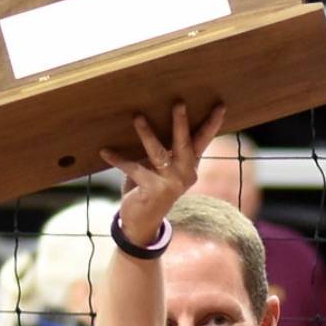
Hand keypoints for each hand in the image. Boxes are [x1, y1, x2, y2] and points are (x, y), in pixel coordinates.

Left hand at [100, 101, 226, 243]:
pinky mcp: (153, 189)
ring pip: (158, 152)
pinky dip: (118, 159)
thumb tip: (151, 116)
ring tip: (138, 117)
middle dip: (181, 122)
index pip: (202, 140)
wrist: (142, 222)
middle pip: (184, 143)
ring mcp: (170, 182)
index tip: (220, 105)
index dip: (212, 123)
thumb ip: (164, 149)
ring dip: (146, 134)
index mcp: (190, 165)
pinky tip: (105, 151)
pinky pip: (133, 168)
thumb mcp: (160, 167)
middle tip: (178, 103)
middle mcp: (185, 173)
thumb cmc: (150, 187)